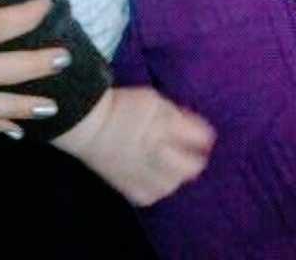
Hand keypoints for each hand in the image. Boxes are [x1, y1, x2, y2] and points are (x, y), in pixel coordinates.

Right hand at [56, 86, 215, 205]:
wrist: (89, 125)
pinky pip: (152, 195)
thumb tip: (195, 127)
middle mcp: (156, 153)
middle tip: (195, 154)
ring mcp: (142, 174)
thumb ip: (176, 114)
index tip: (206, 136)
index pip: (196, 136)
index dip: (205, 136)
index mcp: (163, 127)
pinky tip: (157, 179)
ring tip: (175, 166)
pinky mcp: (129, 188)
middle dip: (196, 160)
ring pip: (172, 185)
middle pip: (189, 167)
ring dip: (178, 176)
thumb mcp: (154, 100)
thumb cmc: (123, 106)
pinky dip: (158, 188)